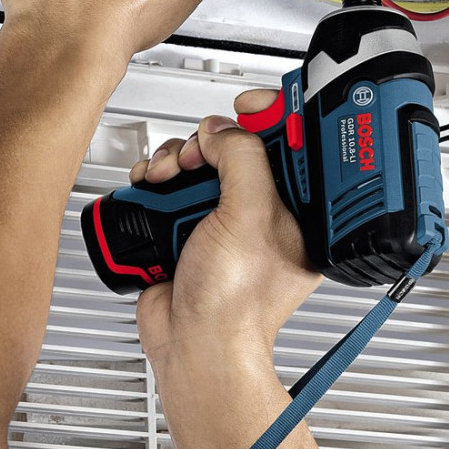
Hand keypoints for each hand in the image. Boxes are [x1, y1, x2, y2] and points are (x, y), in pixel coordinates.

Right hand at [133, 89, 321, 369]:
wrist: (192, 345)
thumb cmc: (236, 302)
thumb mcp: (250, 214)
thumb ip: (242, 158)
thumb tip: (223, 130)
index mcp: (297, 210)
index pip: (289, 145)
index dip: (270, 116)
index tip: (248, 103)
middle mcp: (263, 213)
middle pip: (234, 148)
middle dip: (207, 142)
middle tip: (198, 155)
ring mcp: (223, 221)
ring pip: (198, 165)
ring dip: (176, 159)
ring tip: (168, 175)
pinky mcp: (188, 229)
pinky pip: (173, 189)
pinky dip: (157, 180)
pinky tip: (151, 185)